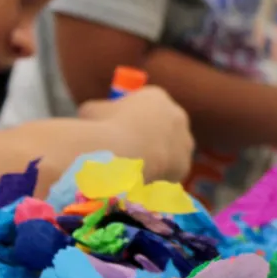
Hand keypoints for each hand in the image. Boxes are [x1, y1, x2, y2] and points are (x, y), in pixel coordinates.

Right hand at [78, 86, 193, 181]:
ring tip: (131, 169)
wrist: (123, 153)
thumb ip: (100, 112)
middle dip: (149, 137)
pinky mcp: (185, 165)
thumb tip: (96, 118)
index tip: (119, 129)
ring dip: (155, 157)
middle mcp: (177, 115)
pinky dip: (156, 176)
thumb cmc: (103, 127)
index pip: (147, 105)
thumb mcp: (91, 111)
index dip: (132, 117)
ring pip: (169, 150)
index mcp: (156, 97)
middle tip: (128, 151)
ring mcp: (184, 141)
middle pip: (162, 127)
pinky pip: (169, 171)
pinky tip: (140, 180)